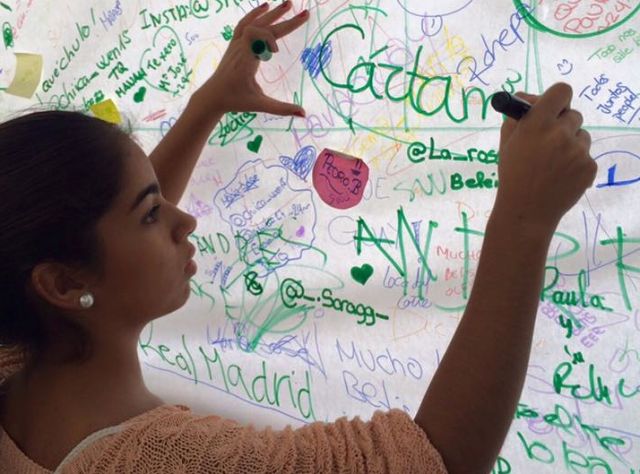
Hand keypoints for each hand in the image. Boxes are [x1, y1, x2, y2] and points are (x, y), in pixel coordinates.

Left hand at [195, 1, 307, 117]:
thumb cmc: (236, 101)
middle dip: (284, 20)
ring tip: (288, 4)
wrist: (213, 96)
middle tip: (305, 13)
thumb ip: (282, 109)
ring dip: (272, 13)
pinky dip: (255, 14)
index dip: (270, 39)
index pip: (257, 35)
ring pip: (254, 21)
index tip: (275, 53)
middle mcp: (241, 47)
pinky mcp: (235, 44)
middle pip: (263, 26)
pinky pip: (244, 24)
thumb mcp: (260, 105)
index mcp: (246, 60)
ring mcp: (236, 44)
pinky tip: (265, 7)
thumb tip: (304, 114)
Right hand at [494, 83, 596, 231]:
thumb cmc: (512, 174)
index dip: (556, 99)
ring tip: (553, 163)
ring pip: (582, 136)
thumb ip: (517, 116)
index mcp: (537, 124)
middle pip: (573, 114)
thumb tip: (529, 98)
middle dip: (562, 124)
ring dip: (571, 144)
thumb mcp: (506, 142)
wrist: (526, 211)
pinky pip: (586, 156)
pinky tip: (560, 176)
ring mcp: (578, 151)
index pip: (561, 91)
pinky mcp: (589, 166)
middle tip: (548, 142)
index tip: (551, 109)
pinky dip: (576, 163)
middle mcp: (560, 134)